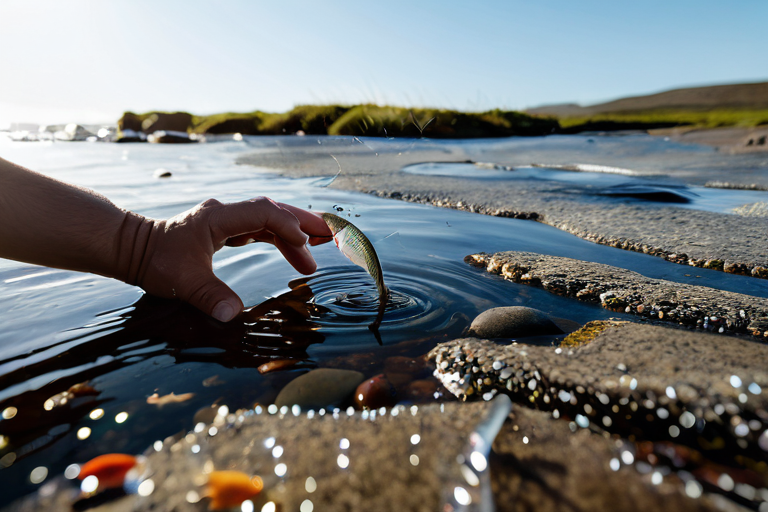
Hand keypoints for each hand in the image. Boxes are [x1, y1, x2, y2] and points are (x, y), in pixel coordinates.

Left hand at [134, 197, 331, 321]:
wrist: (135, 249)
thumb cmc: (156, 262)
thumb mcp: (182, 282)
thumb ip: (209, 296)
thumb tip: (233, 315)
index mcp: (217, 217)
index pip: (262, 213)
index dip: (287, 226)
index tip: (305, 246)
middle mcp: (225, 213)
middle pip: (272, 210)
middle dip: (302, 222)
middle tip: (329, 237)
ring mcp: (227, 219)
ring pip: (269, 218)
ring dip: (293, 231)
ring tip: (319, 247)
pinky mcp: (227, 228)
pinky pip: (260, 227)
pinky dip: (279, 236)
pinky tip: (294, 248)